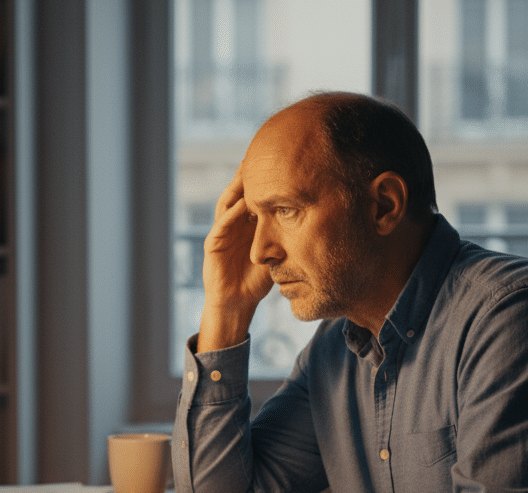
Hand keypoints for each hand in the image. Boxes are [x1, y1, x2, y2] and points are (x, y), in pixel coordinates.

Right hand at [197, 172, 272, 351]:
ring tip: (248, 170)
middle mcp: (233, 223)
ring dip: (237, 187)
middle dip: (249, 174)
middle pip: (239, 192)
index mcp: (246, 223)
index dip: (265, 179)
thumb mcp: (277, 252)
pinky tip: (243, 203)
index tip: (280, 161)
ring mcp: (221, 232)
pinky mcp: (212, 244)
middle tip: (262, 154)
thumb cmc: (257, 280)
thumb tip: (315, 221)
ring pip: (228, 202)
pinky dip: (232, 213)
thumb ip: (287, 236)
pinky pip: (221, 224)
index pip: (255, 194)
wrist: (237, 302)